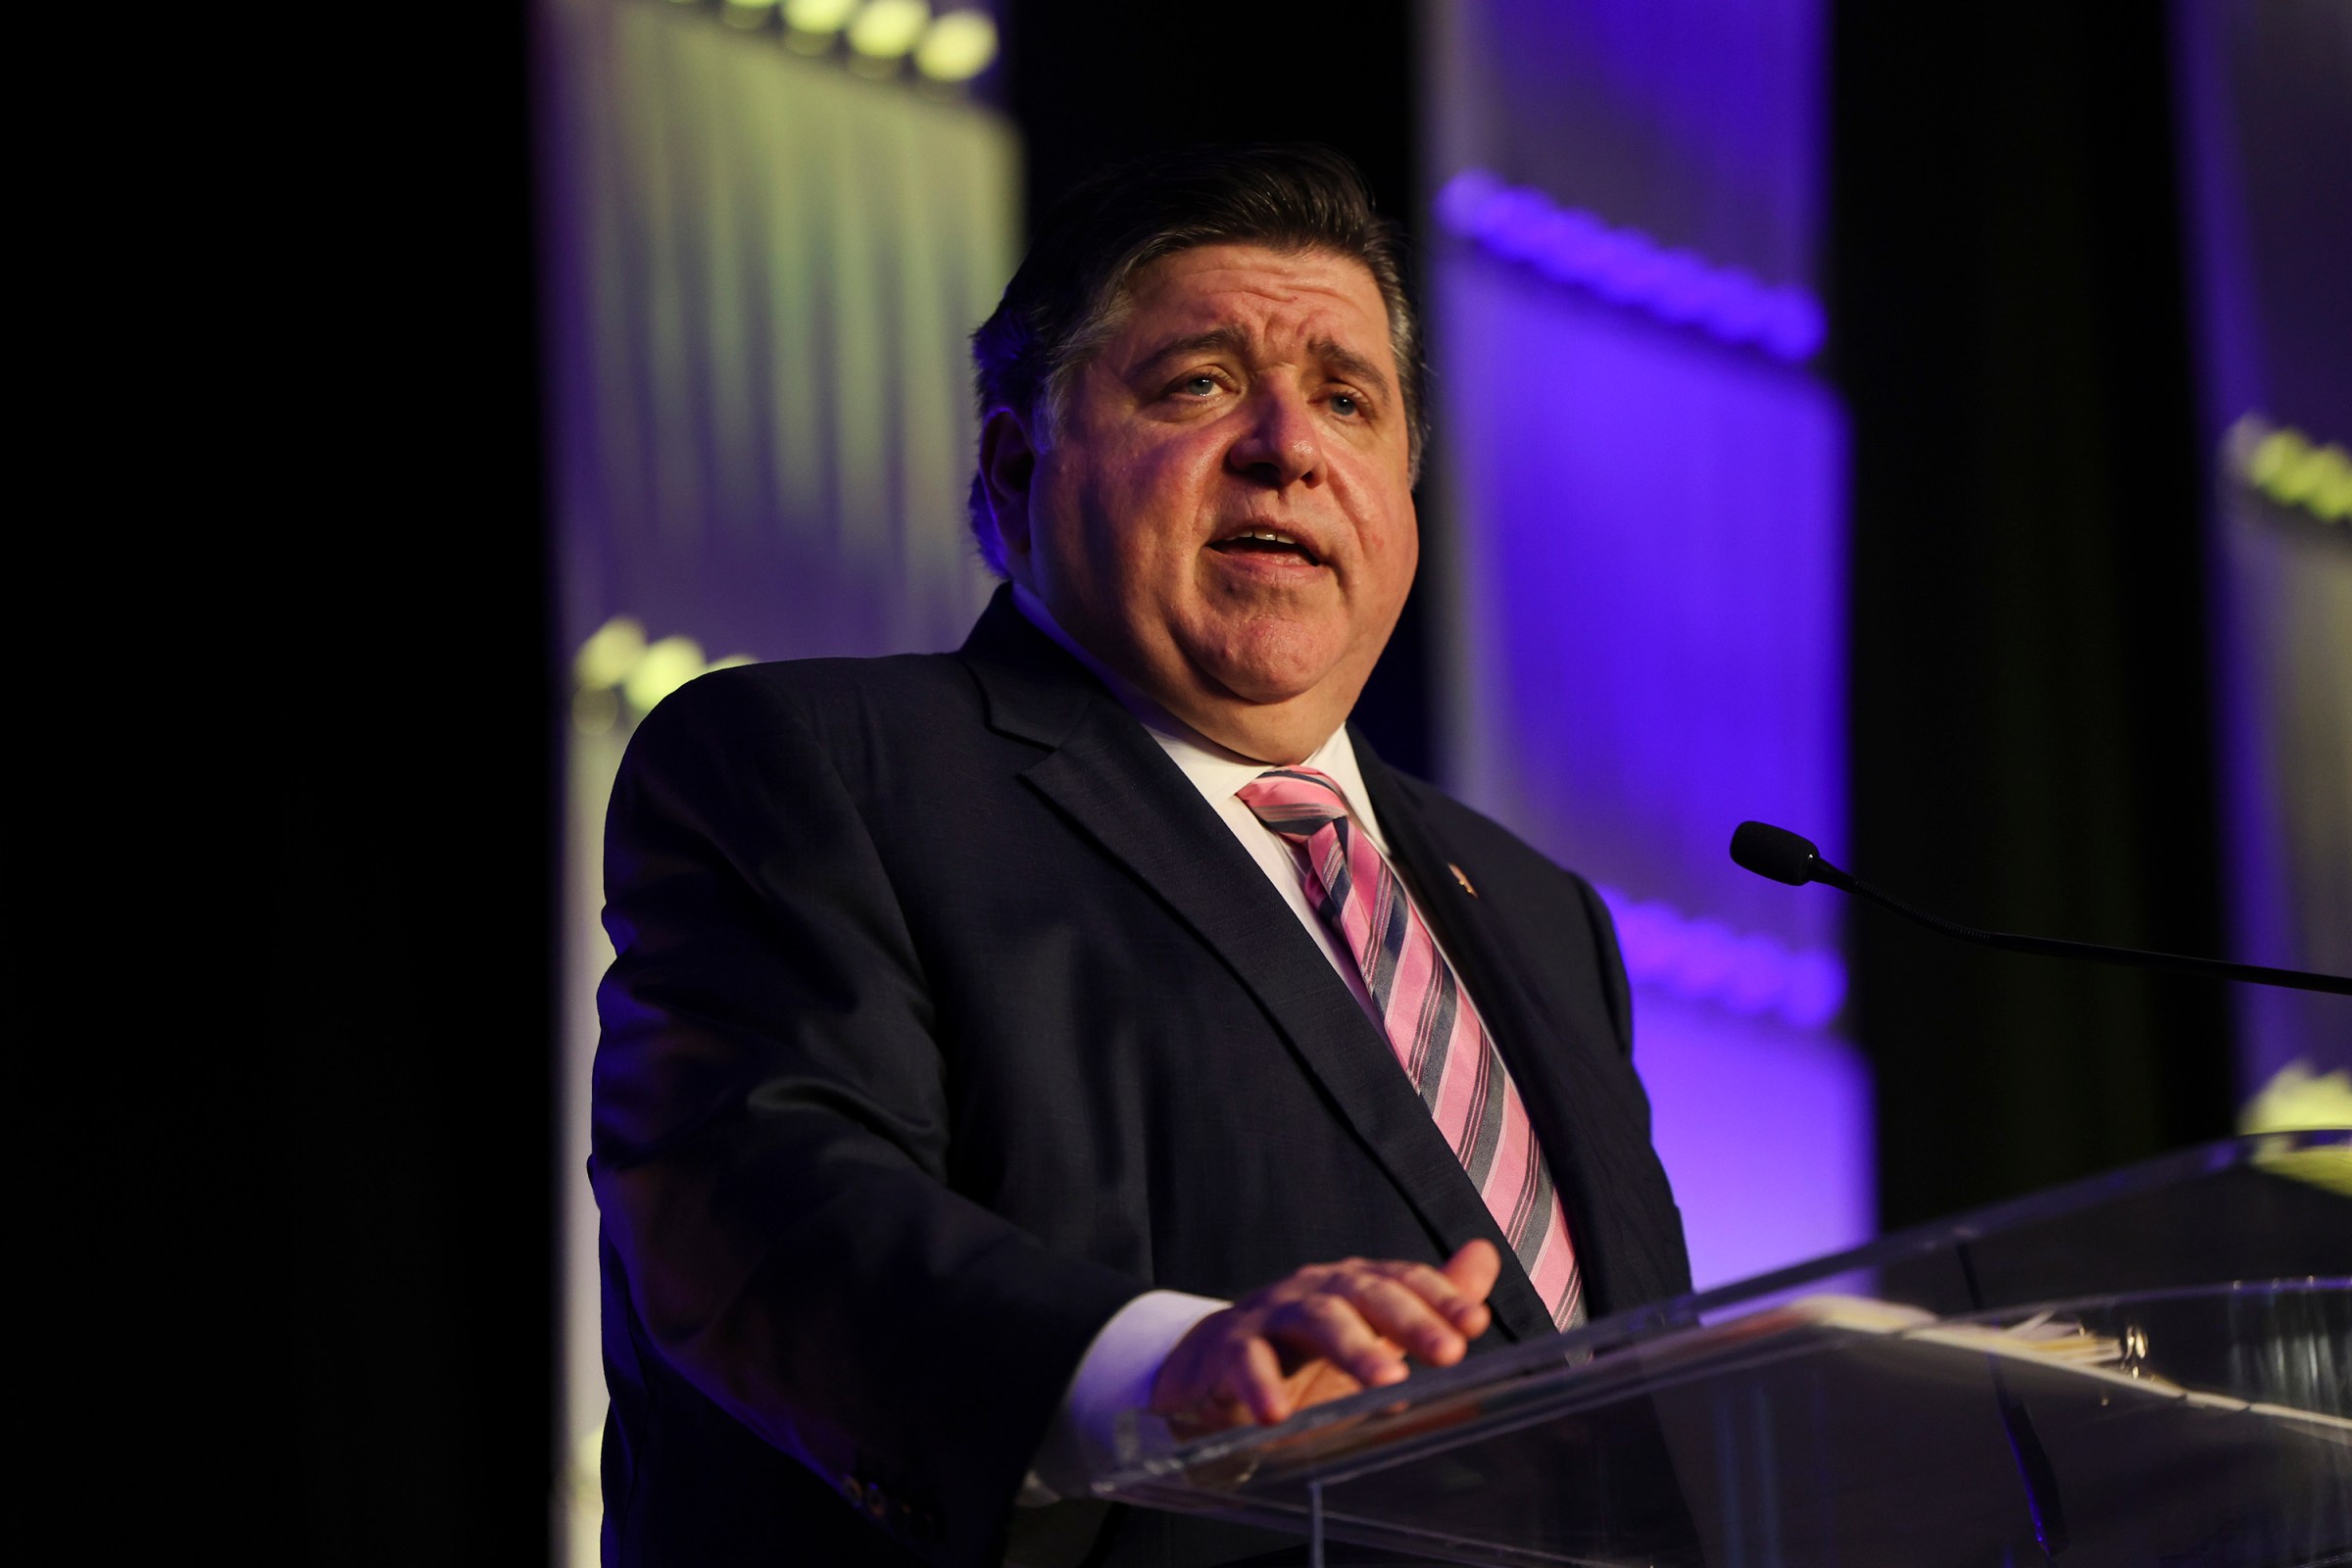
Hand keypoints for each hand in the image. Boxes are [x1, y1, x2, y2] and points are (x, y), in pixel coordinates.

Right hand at [1147, 1241, 1500, 1436]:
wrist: (1211, 1367)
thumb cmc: (1301, 1353)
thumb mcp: (1368, 1332)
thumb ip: (1426, 1301)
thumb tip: (1486, 1255)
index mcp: (1352, 1286)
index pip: (1401, 1280)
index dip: (1439, 1297)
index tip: (1476, 1323)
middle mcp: (1315, 1290)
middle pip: (1366, 1293)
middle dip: (1410, 1320)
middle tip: (1449, 1353)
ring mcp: (1270, 1315)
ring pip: (1316, 1319)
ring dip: (1352, 1348)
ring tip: (1387, 1382)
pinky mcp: (1229, 1349)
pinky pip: (1246, 1361)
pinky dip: (1260, 1386)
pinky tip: (1277, 1415)